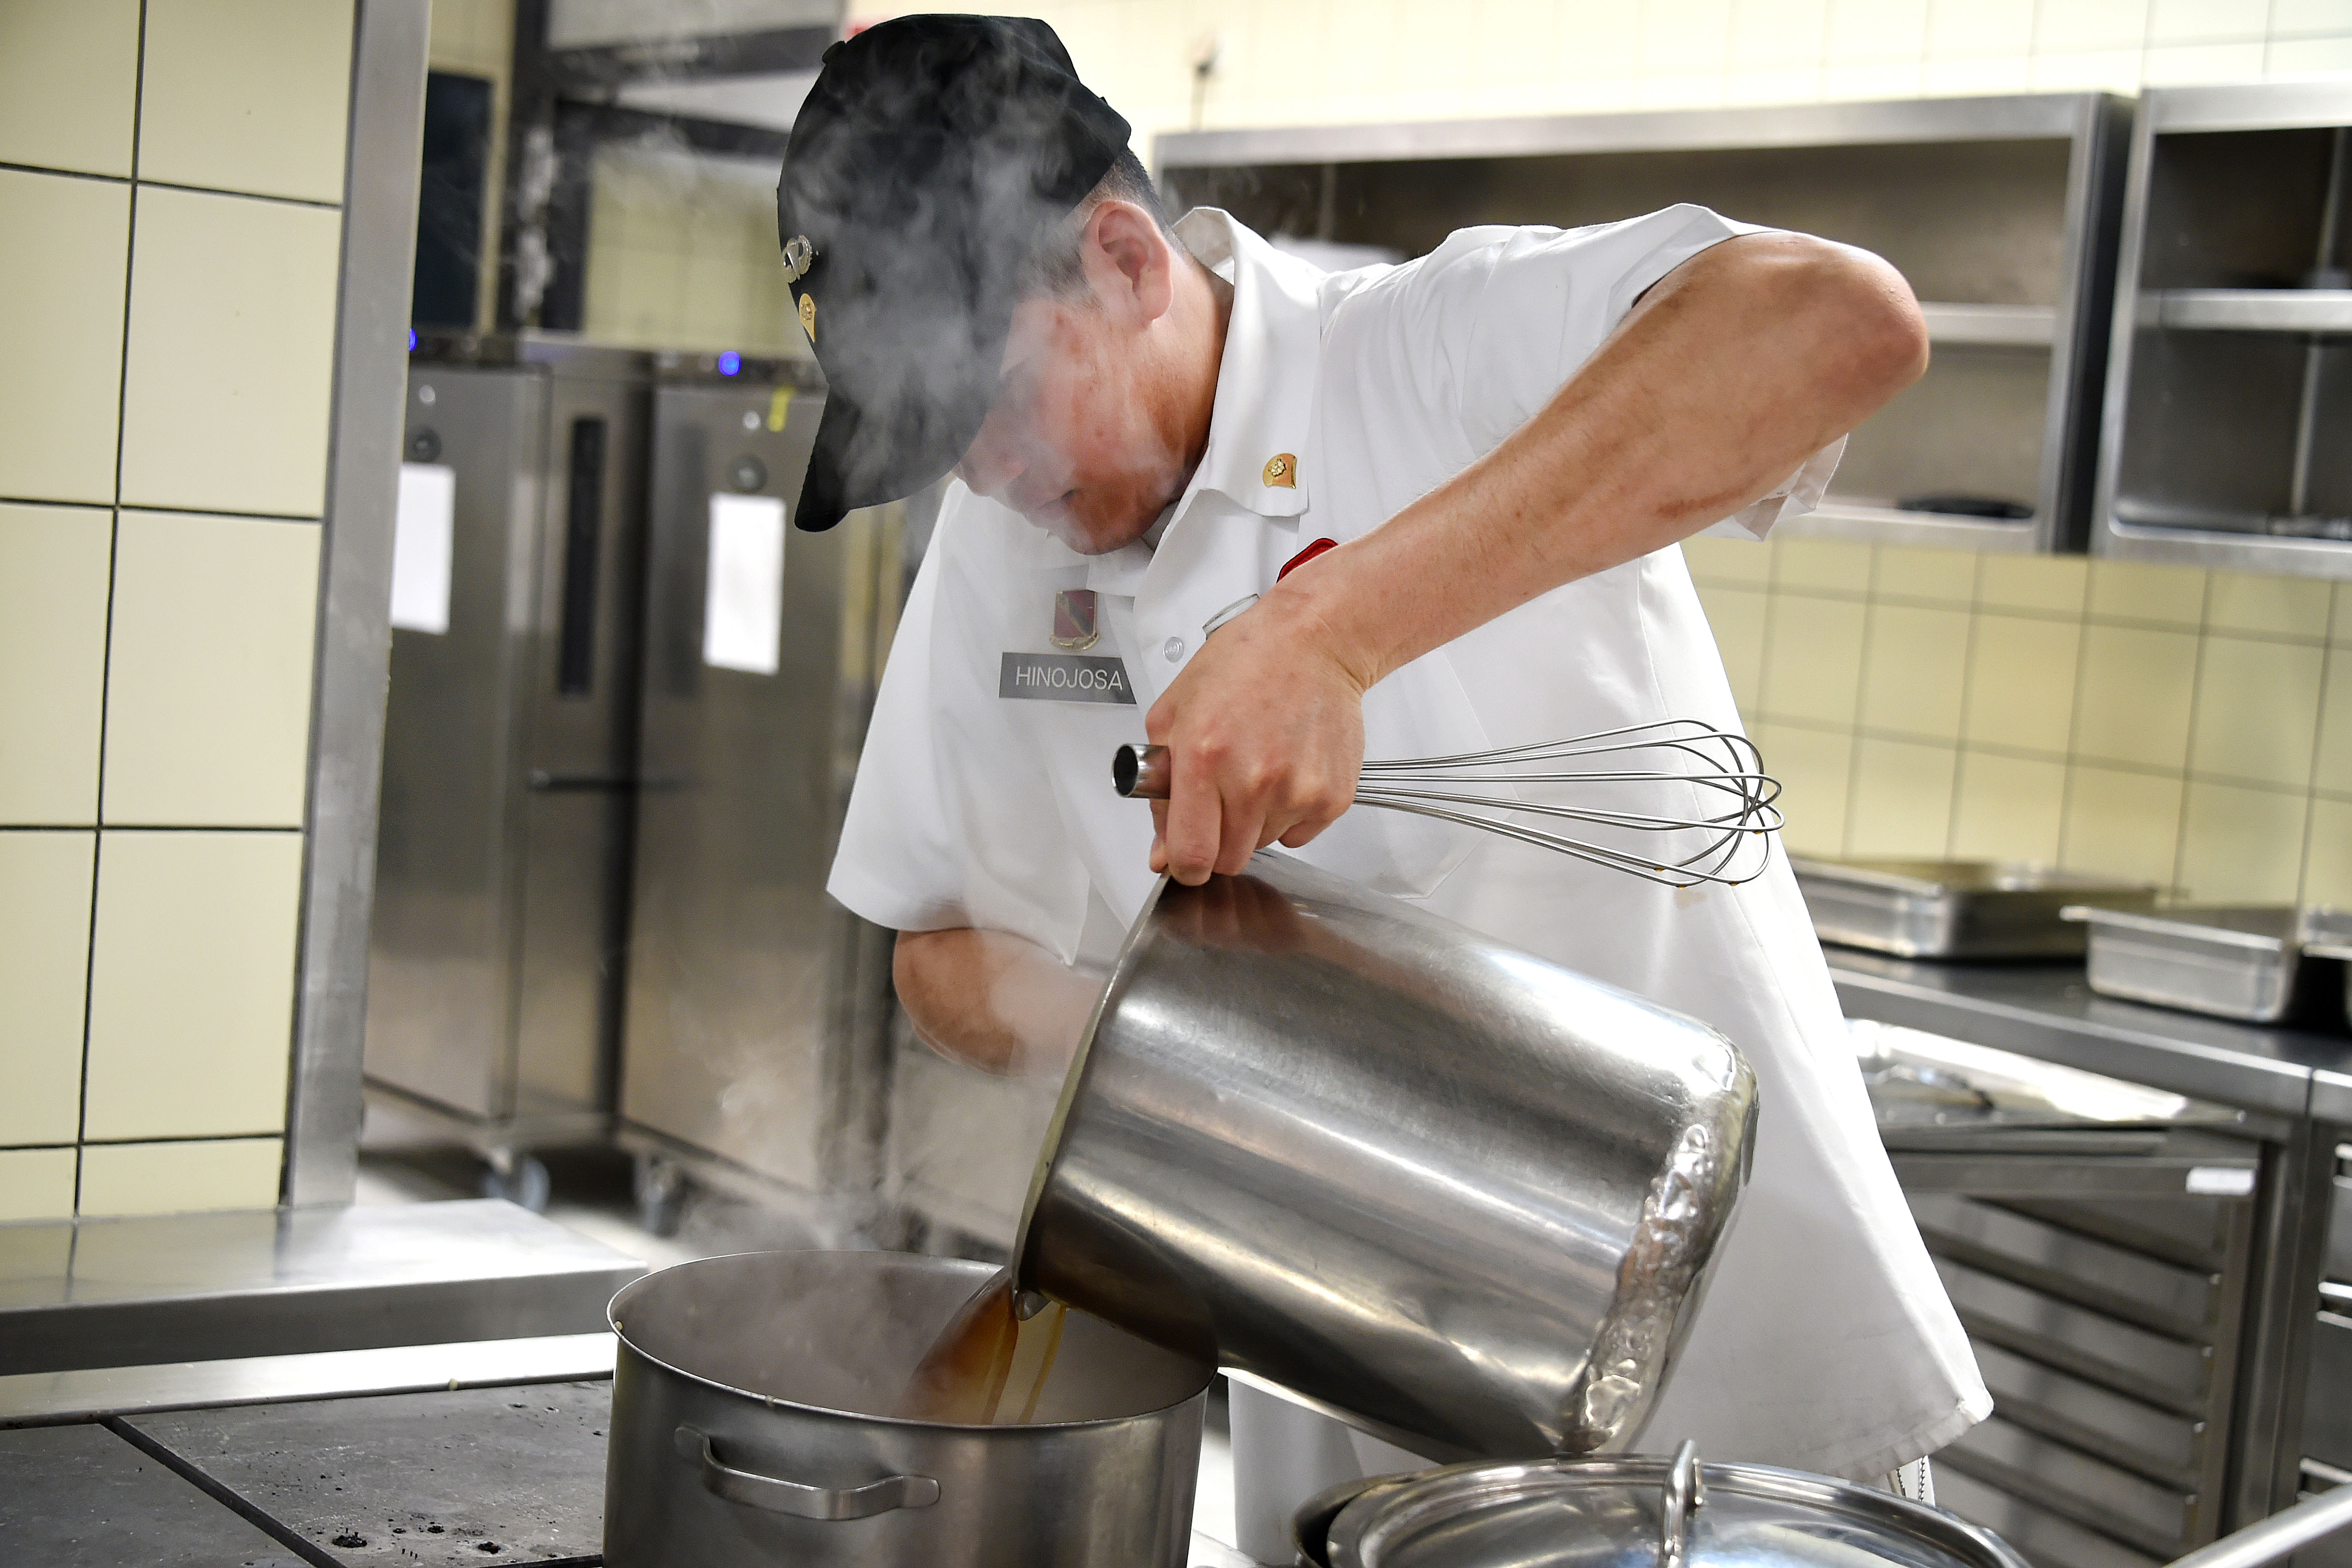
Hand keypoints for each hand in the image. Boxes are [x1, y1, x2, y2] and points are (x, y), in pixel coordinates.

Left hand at [1144, 586, 1370, 883]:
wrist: (1314, 641)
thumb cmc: (1241, 665)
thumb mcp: (1173, 714)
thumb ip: (1159, 791)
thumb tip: (1162, 854)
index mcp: (1204, 758)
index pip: (1191, 855)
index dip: (1182, 864)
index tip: (1183, 854)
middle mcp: (1253, 781)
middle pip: (1228, 861)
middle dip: (1217, 840)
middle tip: (1221, 797)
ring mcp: (1298, 791)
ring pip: (1263, 846)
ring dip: (1253, 822)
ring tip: (1258, 769)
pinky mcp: (1333, 796)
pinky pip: (1299, 834)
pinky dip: (1288, 814)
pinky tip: (1287, 770)